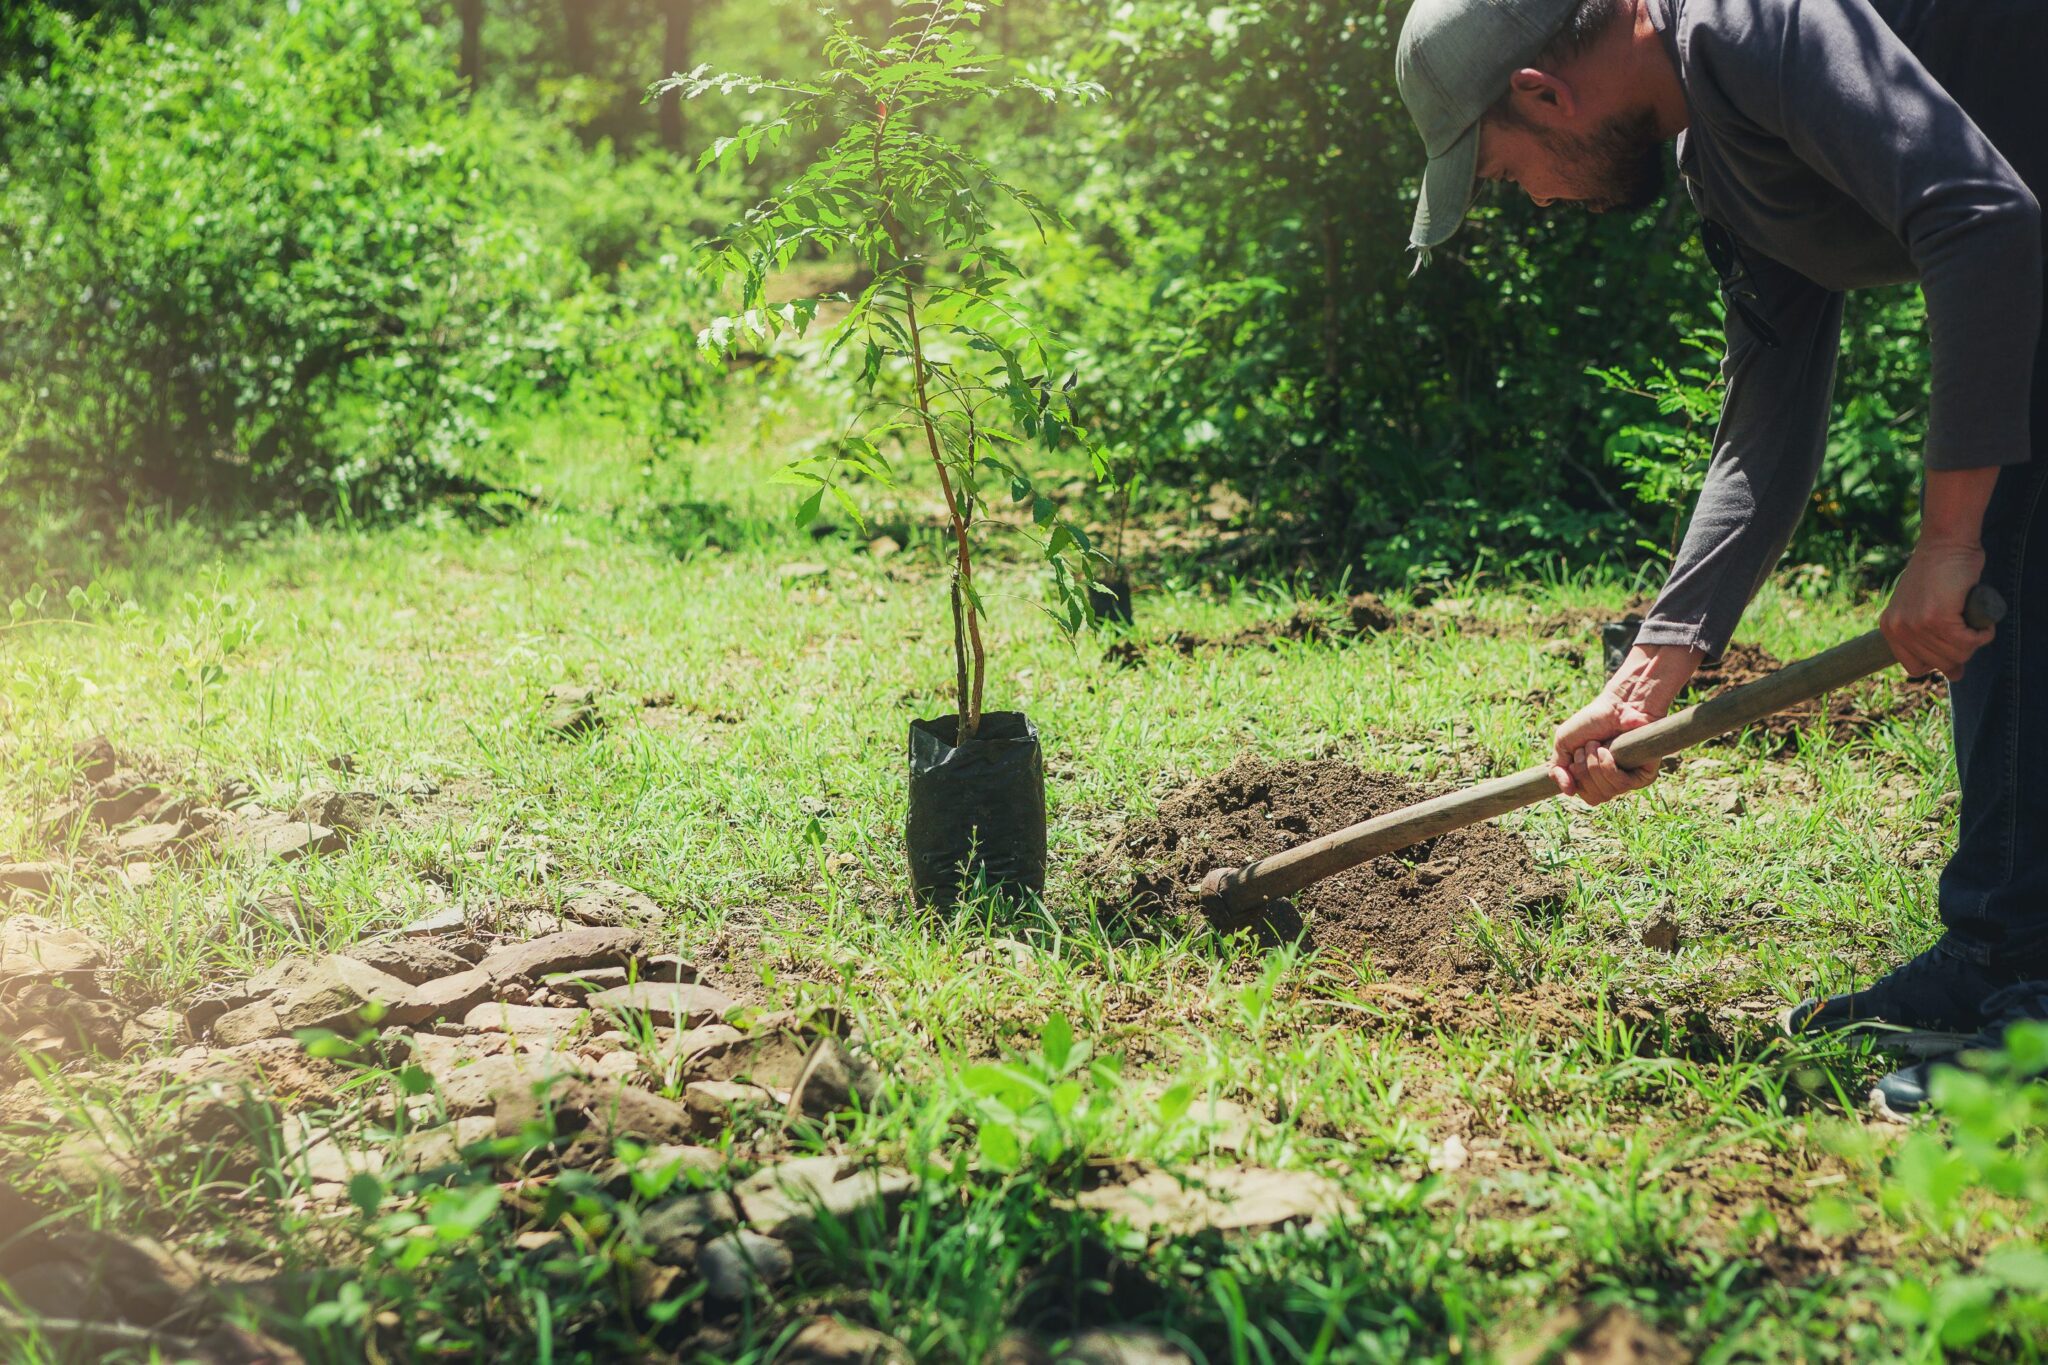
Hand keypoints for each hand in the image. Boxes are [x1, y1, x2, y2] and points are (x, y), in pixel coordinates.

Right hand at [1550, 643, 1702, 804]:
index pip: (1587, 796)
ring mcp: (1631, 779)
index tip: (1575, 757)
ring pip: (1607, 792)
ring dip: (1594, 764)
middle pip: (1595, 797)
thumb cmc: (1592, 721)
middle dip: (1583, 770)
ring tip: (1597, 744)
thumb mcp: (1564, 744)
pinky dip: (1608, 766)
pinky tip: (1607, 749)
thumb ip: (1557, 770)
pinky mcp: (1645, 774)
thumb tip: (1568, 792)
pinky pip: (1622, 785)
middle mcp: (1615, 781)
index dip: (1577, 780)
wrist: (1616, 705)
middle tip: (1587, 747)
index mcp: (1598, 778)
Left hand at [1881, 539, 1994, 679]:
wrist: (1945, 543)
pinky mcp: (1937, 618)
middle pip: (1940, 663)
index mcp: (1890, 628)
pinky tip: (1984, 624)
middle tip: (1970, 629)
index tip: (1953, 650)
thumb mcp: (1923, 608)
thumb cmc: (1940, 573)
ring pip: (1957, 654)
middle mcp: (1898, 629)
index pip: (1915, 667)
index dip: (1939, 662)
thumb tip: (1954, 675)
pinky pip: (1969, 641)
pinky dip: (1983, 635)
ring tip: (1976, 623)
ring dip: (1975, 642)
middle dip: (1962, 651)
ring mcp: (1916, 624)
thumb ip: (1930, 638)